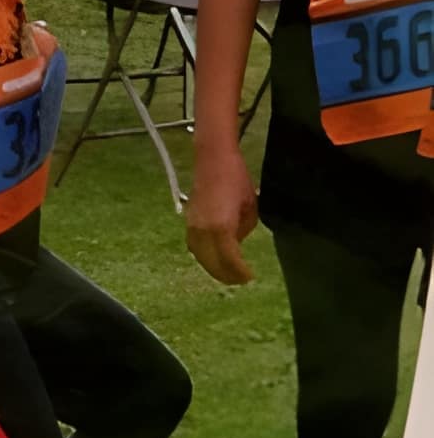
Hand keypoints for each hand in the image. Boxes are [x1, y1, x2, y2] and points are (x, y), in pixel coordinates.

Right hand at [185, 148, 258, 284]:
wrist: (213, 157)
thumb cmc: (237, 179)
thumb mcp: (250, 208)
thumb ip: (242, 230)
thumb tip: (236, 242)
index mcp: (221, 227)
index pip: (230, 260)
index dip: (240, 272)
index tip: (251, 277)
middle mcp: (203, 229)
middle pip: (212, 262)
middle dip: (227, 275)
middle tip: (241, 280)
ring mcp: (192, 224)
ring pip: (199, 256)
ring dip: (213, 268)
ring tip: (228, 273)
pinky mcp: (188, 219)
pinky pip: (193, 245)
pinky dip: (202, 256)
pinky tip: (212, 258)